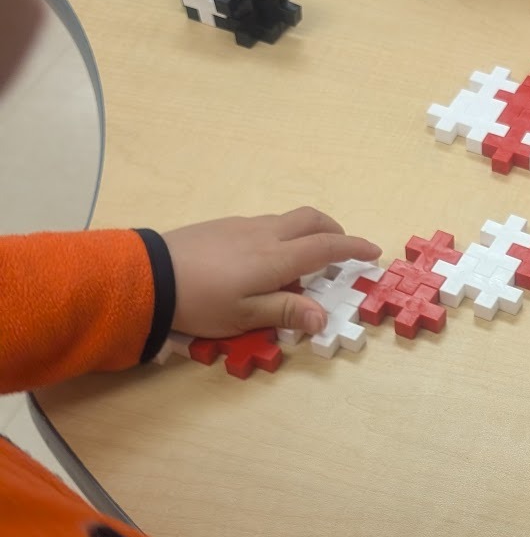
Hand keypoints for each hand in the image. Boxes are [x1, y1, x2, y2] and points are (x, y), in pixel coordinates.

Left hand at [163, 207, 381, 337]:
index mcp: (277, 258)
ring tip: (305, 260)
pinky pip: (266, 224)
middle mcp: (265, 235)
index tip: (373, 252)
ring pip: (287, 220)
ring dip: (308, 232)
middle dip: (335, 229)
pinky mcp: (224, 226)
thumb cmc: (200, 301)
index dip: (354, 247)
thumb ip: (286, 311)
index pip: (326, 246)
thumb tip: (323, 317)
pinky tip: (267, 258)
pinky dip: (283, 235)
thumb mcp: (245, 317)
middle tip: (344, 248)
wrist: (148, 276)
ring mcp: (243, 226)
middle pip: (311, 219)